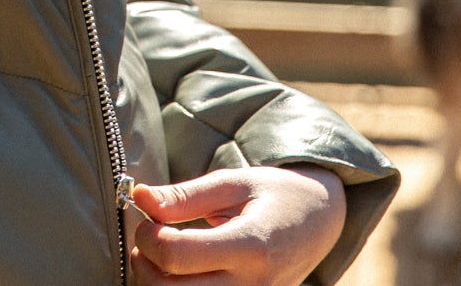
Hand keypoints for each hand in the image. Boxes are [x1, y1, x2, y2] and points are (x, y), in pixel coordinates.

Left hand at [131, 166, 345, 284]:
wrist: (320, 222)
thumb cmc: (275, 196)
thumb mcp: (233, 184)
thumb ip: (185, 196)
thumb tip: (140, 197)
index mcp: (250, 245)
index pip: (176, 255)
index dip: (148, 236)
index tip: (150, 216)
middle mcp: (252, 285)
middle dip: (145, 263)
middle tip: (149, 237)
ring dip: (156, 282)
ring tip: (164, 253)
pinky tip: (179, 271)